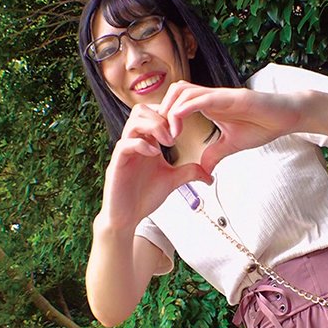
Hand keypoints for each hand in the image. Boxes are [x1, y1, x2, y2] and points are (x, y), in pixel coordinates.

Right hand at [99, 103, 211, 228]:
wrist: (128, 217)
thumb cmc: (144, 196)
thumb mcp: (173, 180)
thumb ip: (189, 172)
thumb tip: (210, 175)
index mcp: (146, 142)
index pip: (153, 113)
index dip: (168, 114)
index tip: (182, 128)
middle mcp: (134, 142)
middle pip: (141, 110)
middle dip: (161, 117)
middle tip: (176, 134)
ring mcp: (124, 152)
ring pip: (133, 122)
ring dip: (154, 127)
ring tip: (169, 143)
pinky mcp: (117, 164)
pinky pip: (125, 144)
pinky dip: (141, 144)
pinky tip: (155, 154)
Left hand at [158, 81, 303, 172]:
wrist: (286, 117)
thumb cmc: (263, 125)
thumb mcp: (232, 144)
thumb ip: (215, 154)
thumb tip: (204, 171)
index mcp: (209, 105)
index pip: (178, 101)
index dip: (166, 117)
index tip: (163, 140)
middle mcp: (211, 96)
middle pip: (175, 91)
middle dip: (162, 111)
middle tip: (162, 136)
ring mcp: (220, 95)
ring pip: (183, 91)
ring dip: (170, 110)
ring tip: (171, 134)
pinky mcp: (231, 97)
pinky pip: (202, 99)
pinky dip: (185, 109)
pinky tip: (179, 125)